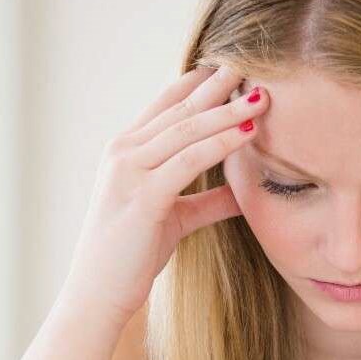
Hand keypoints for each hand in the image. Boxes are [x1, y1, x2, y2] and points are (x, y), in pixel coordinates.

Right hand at [65, 63, 268, 326]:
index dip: (199, 85)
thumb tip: (241, 193)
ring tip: (261, 95)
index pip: (166, 105)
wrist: (99, 294)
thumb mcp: (174, 220)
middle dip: (217, 87)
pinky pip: (188, 160)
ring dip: (226, 110)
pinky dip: (220, 143)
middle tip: (252, 65)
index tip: (232, 71)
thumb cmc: (131, 257)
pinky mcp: (142, 197)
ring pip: (186, 130)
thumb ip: (205, 201)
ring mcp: (129, 172)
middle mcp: (124, 152)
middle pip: (179, 109)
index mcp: (127, 152)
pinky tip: (247, 132)